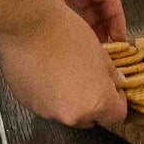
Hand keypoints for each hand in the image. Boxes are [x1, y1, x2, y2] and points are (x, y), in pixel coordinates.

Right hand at [0, 2, 127, 128]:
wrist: (26, 26)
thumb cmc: (66, 33)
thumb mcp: (98, 50)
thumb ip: (111, 73)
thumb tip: (116, 82)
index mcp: (96, 102)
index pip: (116, 115)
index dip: (117, 99)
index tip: (112, 86)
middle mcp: (72, 115)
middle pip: (91, 117)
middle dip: (93, 101)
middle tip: (88, 76)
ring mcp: (48, 112)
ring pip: (67, 111)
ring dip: (69, 97)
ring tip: (64, 70)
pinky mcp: (29, 104)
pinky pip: (46, 104)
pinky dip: (49, 93)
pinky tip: (46, 71)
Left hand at [22, 0, 126, 44]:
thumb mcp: (60, 3)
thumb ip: (77, 21)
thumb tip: (89, 44)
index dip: (116, 17)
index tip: (118, 38)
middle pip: (93, 0)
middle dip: (101, 24)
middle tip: (104, 47)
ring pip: (76, 4)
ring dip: (84, 24)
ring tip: (86, 47)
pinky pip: (61, 6)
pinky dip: (67, 20)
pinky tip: (63, 38)